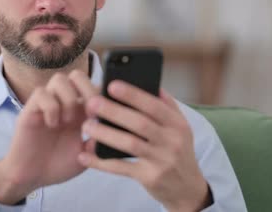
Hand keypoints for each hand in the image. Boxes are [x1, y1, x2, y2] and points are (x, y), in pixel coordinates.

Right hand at [0, 70, 97, 204]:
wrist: (31, 177)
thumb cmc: (57, 165)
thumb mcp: (85, 154)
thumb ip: (98, 140)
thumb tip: (114, 128)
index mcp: (80, 111)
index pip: (94, 87)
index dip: (103, 95)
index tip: (108, 114)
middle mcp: (63, 103)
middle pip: (77, 75)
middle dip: (88, 90)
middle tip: (90, 112)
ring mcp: (46, 104)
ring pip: (59, 79)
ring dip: (68, 98)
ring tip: (69, 121)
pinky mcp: (30, 109)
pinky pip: (41, 93)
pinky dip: (51, 107)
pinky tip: (52, 124)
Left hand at [78, 81, 211, 211]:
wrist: (187, 188)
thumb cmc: (177, 151)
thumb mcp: (179, 128)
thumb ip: (165, 106)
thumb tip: (149, 82)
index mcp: (178, 124)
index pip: (155, 105)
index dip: (133, 95)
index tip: (112, 85)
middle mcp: (172, 141)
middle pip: (140, 123)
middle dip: (114, 112)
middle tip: (91, 103)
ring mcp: (162, 161)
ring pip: (130, 144)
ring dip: (105, 135)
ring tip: (87, 126)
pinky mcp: (150, 178)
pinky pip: (121, 168)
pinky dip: (101, 163)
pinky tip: (84, 156)